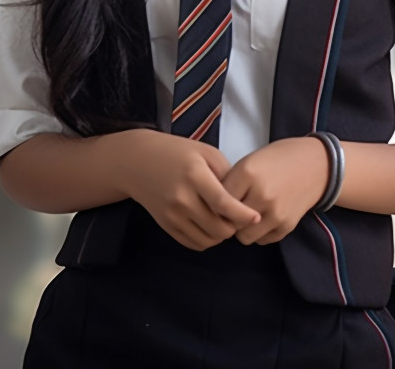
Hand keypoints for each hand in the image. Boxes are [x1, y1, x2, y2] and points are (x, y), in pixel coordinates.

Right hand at [119, 130, 260, 250]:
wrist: (138, 161)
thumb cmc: (177, 152)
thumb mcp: (205, 152)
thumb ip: (226, 173)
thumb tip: (243, 198)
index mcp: (195, 176)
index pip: (223, 203)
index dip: (243, 215)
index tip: (257, 217)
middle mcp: (182, 198)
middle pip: (218, 228)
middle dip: (234, 226)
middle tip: (239, 217)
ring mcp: (172, 215)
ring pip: (208, 240)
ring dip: (221, 235)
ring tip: (224, 220)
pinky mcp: (166, 225)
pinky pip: (193, 243)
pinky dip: (207, 240)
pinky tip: (209, 225)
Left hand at [221, 136, 329, 245]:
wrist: (316, 164)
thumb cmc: (277, 159)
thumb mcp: (250, 161)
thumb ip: (231, 182)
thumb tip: (212, 208)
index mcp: (248, 173)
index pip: (217, 200)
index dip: (214, 202)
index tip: (217, 200)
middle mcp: (261, 194)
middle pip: (228, 221)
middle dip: (228, 218)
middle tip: (232, 210)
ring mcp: (275, 213)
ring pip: (243, 237)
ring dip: (242, 229)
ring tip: (248, 215)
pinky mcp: (286, 226)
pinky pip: (262, 240)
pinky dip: (259, 233)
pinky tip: (264, 217)